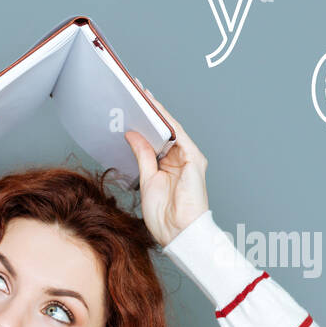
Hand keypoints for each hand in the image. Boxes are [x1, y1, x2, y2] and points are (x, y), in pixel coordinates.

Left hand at [124, 89, 209, 247]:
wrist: (179, 234)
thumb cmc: (166, 217)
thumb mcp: (146, 181)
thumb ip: (142, 155)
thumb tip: (133, 135)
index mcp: (169, 166)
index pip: (156, 138)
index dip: (145, 121)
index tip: (131, 105)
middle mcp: (181, 160)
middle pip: (164, 131)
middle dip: (150, 112)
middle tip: (134, 92)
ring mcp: (189, 159)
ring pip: (171, 129)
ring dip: (157, 111)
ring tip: (140, 94)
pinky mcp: (194, 159)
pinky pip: (178, 134)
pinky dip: (166, 120)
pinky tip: (153, 108)